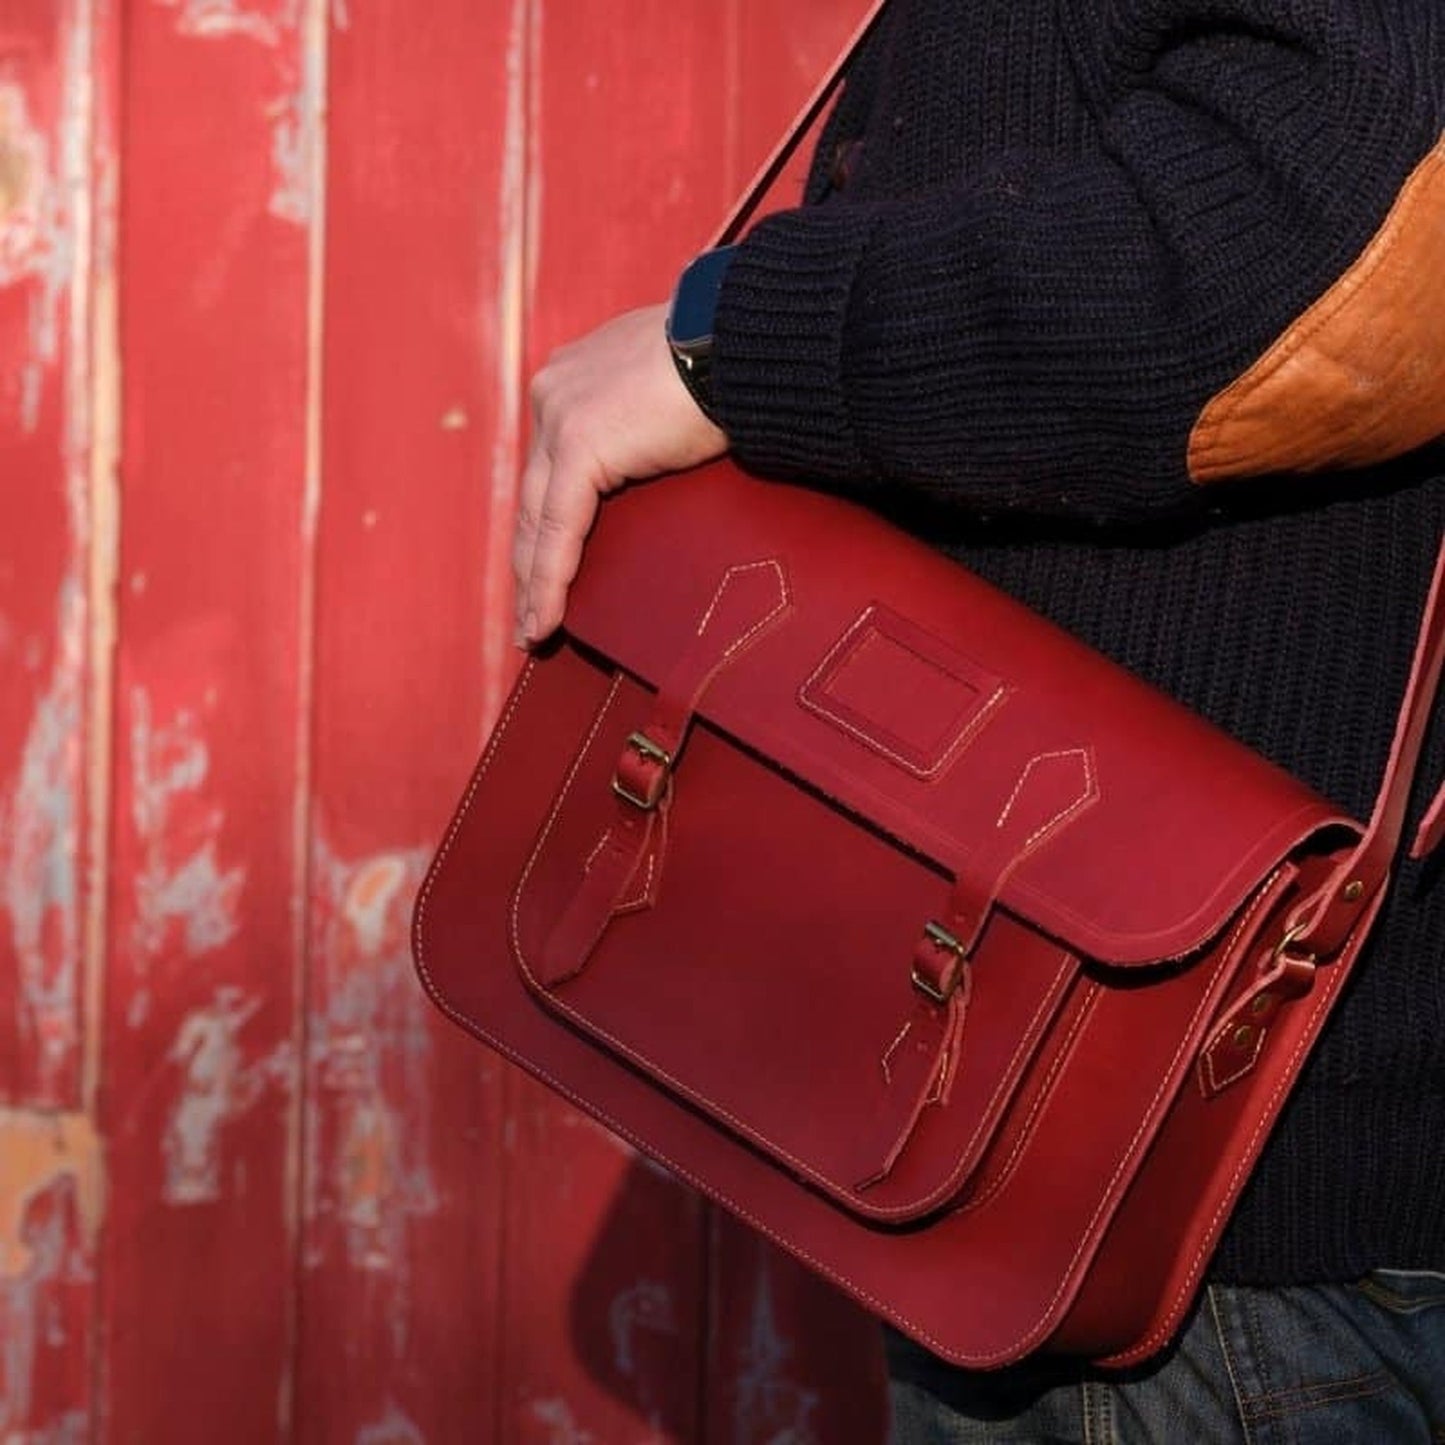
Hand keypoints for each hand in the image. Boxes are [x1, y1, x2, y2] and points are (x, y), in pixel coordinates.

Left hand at [513, 303, 727, 645]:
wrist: (745, 344)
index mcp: (574, 376)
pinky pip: (558, 529)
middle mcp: (555, 391)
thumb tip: (658, 459)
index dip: (545, 523)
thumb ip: (644, 426)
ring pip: (538, 518)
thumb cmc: (728, 369)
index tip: (544, 565)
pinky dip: (551, 579)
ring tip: (532, 632)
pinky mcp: (579, 445)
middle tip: (528, 613)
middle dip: (529, 559)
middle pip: (534, 495)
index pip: (550, 467)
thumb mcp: (670, 395)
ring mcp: (561, 416)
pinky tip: (545, 620)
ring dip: (534, 582)